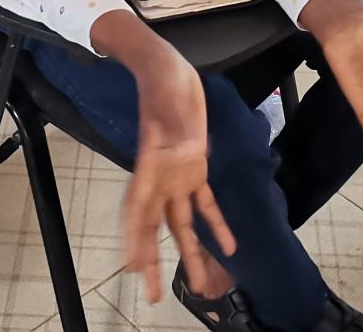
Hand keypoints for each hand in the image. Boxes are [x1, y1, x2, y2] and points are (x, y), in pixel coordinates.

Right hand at [124, 47, 235, 303]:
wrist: (169, 69)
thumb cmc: (165, 81)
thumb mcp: (169, 101)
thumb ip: (175, 129)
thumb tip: (187, 154)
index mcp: (151, 164)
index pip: (138, 208)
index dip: (135, 238)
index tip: (132, 266)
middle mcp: (161, 176)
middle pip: (155, 225)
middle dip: (153, 260)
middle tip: (153, 295)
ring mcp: (178, 174)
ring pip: (182, 221)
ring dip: (190, 251)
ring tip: (199, 284)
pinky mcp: (195, 167)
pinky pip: (206, 202)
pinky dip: (217, 224)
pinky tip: (230, 245)